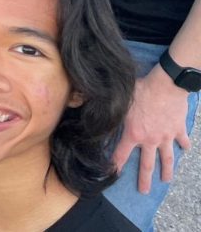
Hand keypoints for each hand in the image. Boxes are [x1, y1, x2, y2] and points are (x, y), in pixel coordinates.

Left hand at [111, 64, 191, 191]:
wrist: (166, 85)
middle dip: (144, 179)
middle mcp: (150, 139)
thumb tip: (91, 106)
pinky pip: (182, 141)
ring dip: (167, 170)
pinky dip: (185, 145)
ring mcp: (166, 136)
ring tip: (166, 180)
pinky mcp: (178, 130)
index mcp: (134, 133)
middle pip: (147, 164)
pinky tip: (185, 150)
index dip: (116, 165)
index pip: (121, 153)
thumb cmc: (141, 89)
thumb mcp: (120, 99)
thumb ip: (109, 108)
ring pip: (167, 158)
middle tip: (143, 192)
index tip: (113, 175)